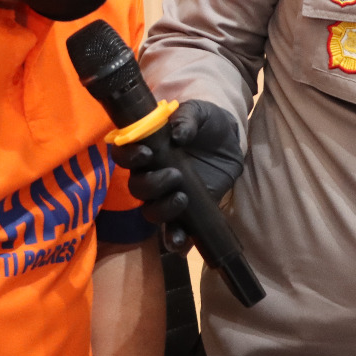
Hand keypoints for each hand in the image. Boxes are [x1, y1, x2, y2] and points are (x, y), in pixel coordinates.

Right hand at [112, 100, 241, 252]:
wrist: (232, 141)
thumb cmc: (208, 123)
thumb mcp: (200, 112)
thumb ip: (187, 119)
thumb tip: (177, 135)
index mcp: (148, 149)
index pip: (124, 155)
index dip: (127, 157)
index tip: (145, 153)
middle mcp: (152, 174)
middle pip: (136, 187)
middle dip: (151, 184)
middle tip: (175, 175)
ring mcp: (168, 196)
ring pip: (150, 211)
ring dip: (161, 209)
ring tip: (182, 197)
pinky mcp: (186, 213)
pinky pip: (173, 231)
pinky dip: (173, 240)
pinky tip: (180, 243)